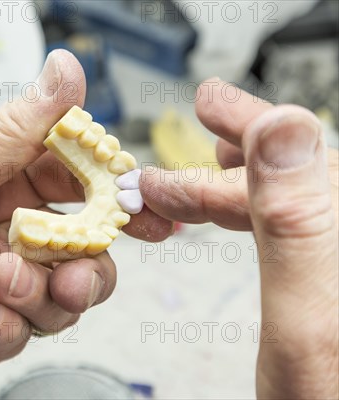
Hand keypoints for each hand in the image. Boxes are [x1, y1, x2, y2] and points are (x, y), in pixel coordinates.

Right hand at [137, 79, 337, 397]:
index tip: (210, 102)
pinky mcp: (331, 287)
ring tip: (210, 156)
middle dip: (240, 144)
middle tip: (208, 113)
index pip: (305, 158)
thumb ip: (296, 221)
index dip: (251, 123)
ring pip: (291, 200)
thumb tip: (284, 127)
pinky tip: (234, 212)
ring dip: (239, 179)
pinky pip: (290, 233)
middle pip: (299, 172)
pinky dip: (251, 215)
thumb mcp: (305, 318)